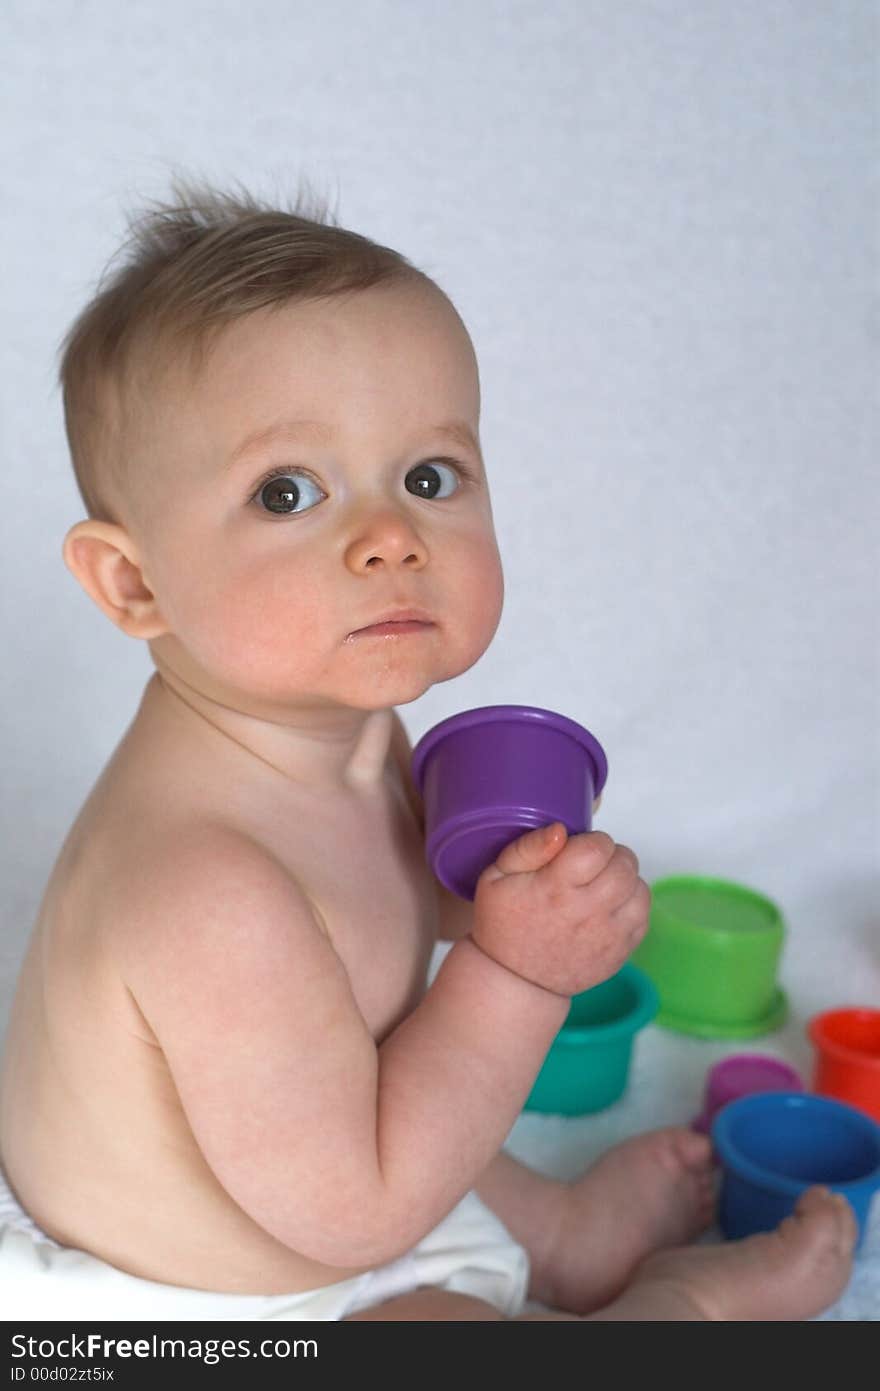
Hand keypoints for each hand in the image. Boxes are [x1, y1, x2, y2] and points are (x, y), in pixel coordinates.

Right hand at [470, 822, 649, 996]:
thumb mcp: (496, 878)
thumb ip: (528, 848)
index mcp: (556, 888)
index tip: (579, 849)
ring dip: (625, 880)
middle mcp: (587, 912)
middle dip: (612, 856)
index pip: (598, 847)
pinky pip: (644, 914)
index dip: (592, 841)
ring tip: (602, 884)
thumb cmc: (505, 922)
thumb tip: (560, 830)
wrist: (517, 980)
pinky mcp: (621, 951)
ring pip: (640, 888)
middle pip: (625, 864)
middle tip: (592, 865)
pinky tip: (609, 906)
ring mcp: (608, 934)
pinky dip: (631, 903)